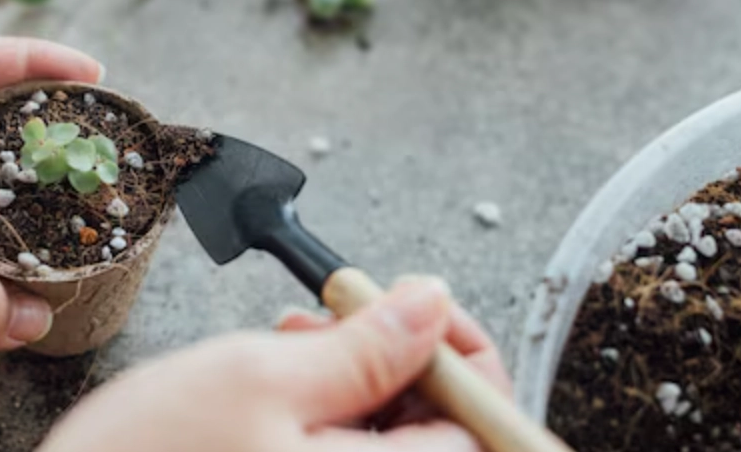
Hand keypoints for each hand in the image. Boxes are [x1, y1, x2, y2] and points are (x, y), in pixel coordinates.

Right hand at [42, 278, 510, 451]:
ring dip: (359, 376)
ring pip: (386, 439)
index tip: (422, 307)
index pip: (482, 427)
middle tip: (348, 315)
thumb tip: (431, 302)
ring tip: (304, 336)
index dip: (460, 355)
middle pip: (441, 433)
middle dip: (401, 359)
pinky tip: (288, 372)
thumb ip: (363, 348)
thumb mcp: (259, 378)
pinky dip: (328, 406)